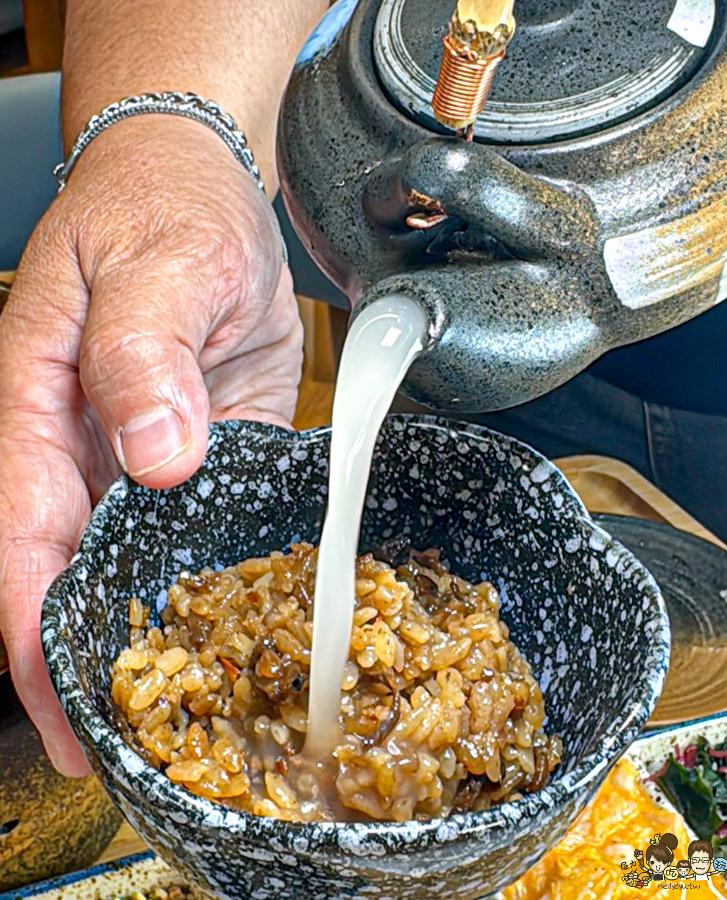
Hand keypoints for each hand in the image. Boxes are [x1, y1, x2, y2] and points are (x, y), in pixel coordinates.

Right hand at [0, 117, 301, 775]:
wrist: (203, 188)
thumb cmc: (163, 209)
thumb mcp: (157, 263)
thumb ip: (142, 353)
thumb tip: (152, 453)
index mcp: (40, 405)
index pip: (26, 541)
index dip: (37, 638)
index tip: (62, 721)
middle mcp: (89, 445)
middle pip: (79, 573)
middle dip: (100, 663)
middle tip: (135, 753)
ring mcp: (149, 456)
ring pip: (142, 562)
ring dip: (163, 633)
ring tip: (197, 714)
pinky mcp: (209, 453)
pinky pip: (207, 527)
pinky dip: (220, 579)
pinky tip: (247, 626)